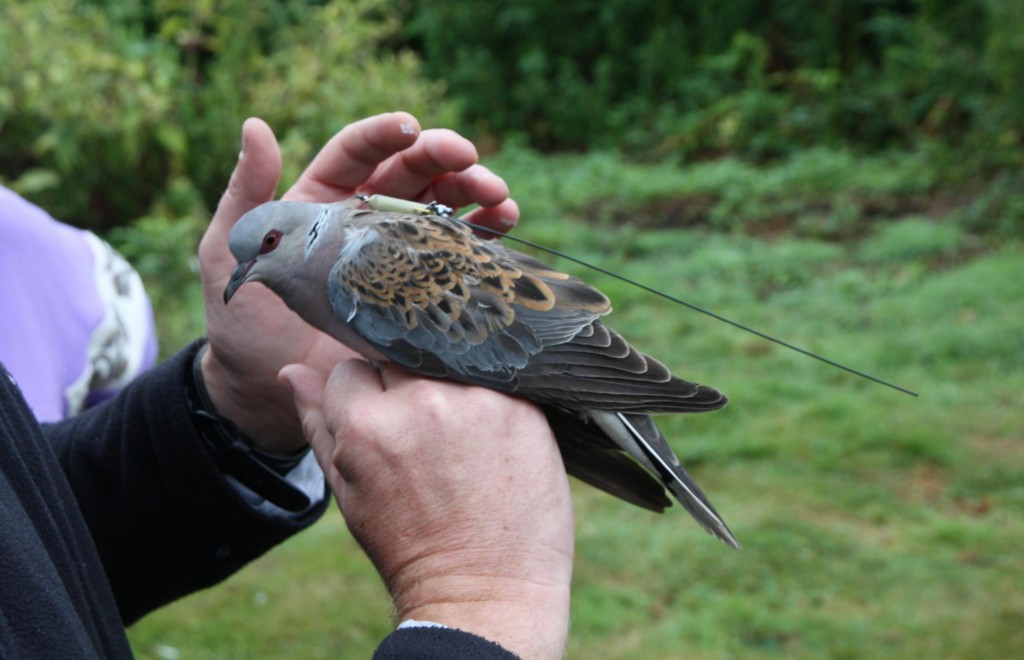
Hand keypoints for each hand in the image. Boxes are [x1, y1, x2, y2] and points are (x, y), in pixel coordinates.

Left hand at [198, 113, 519, 452]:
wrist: (266, 390)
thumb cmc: (241, 322)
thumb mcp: (228, 251)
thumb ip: (246, 192)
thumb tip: (257, 125)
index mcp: (322, 198)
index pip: (359, 152)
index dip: (386, 135)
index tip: (411, 129)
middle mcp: (364, 217)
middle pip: (412, 173)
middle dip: (445, 160)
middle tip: (471, 161)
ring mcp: (396, 253)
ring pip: (443, 207)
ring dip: (475, 194)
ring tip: (500, 198)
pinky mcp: (418, 290)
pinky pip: (457, 254)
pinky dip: (483, 236)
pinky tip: (504, 226)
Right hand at [281, 361, 573, 659]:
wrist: (485, 591)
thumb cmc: (409, 546)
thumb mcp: (348, 491)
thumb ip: (318, 425)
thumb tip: (290, 371)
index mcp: (367, 425)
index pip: (352, 368)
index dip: (366, 396)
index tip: (384, 423)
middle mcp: (422, 403)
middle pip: (401, 356)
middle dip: (405, 384)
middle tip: (426, 431)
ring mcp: (477, 402)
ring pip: (449, 362)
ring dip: (450, 386)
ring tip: (461, 436)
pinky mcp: (521, 408)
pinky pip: (497, 378)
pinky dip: (491, 398)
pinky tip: (493, 436)